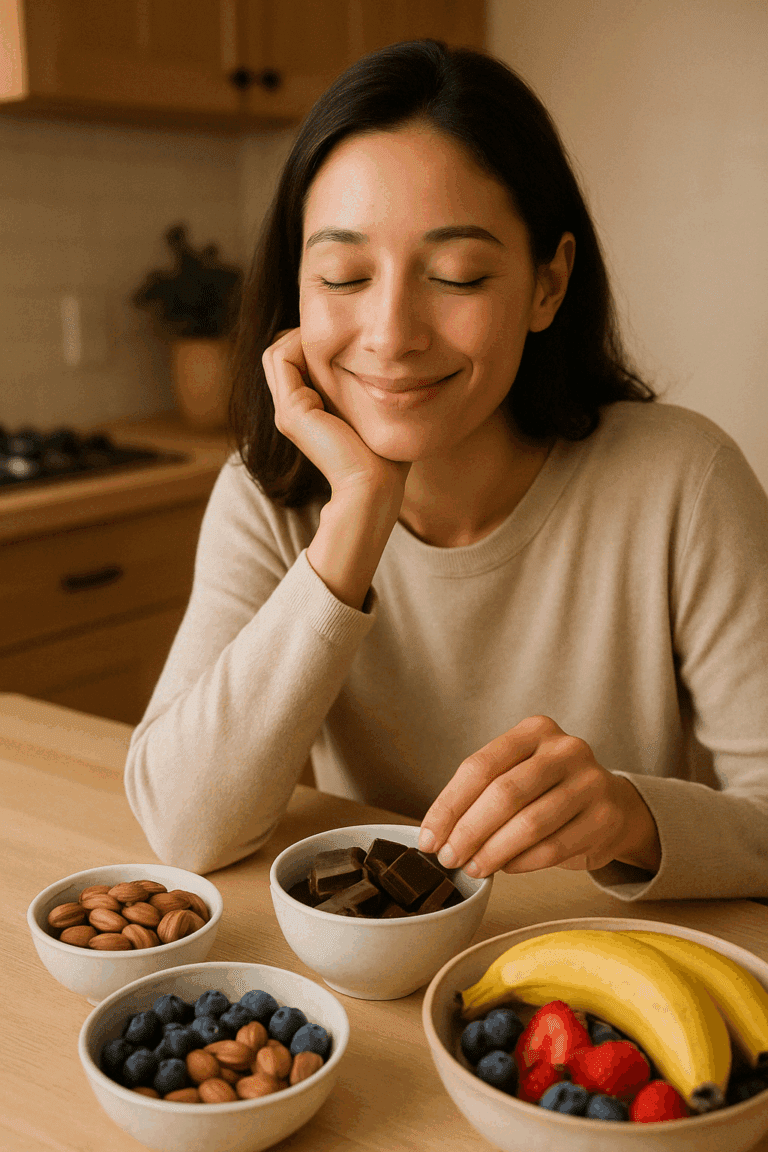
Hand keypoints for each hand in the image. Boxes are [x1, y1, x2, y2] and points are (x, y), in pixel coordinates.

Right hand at [262, 327, 410, 500]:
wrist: (373, 486)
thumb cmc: (384, 456)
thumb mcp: (373, 413)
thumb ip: (367, 390)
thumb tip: (390, 365)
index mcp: (305, 412)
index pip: (293, 361)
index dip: (311, 341)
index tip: (345, 334)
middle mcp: (290, 410)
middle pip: (280, 352)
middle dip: (304, 333)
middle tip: (339, 327)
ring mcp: (286, 410)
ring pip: (276, 351)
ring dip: (301, 334)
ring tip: (334, 333)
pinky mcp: (292, 410)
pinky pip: (282, 358)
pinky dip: (300, 342)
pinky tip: (333, 344)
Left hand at [418, 715, 659, 876]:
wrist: (612, 805)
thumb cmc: (548, 790)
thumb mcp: (517, 772)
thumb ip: (481, 792)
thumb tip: (437, 834)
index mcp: (534, 730)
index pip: (480, 766)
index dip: (449, 805)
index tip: (429, 838)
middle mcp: (566, 749)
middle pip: (504, 794)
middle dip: (468, 832)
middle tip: (449, 858)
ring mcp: (590, 782)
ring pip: (529, 824)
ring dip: (493, 852)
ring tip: (474, 867)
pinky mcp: (605, 818)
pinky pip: (553, 848)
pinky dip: (522, 862)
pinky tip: (506, 868)